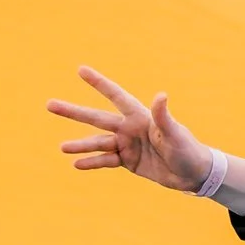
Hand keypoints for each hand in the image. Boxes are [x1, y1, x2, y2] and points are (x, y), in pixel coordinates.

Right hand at [47, 65, 218, 190]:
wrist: (194, 174)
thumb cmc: (188, 149)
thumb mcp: (175, 133)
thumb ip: (164, 116)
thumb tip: (161, 95)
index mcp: (139, 117)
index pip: (116, 96)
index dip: (99, 83)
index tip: (81, 70)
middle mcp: (129, 128)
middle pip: (97, 118)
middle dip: (74, 112)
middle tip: (49, 105)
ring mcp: (127, 145)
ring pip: (98, 143)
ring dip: (81, 145)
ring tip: (62, 148)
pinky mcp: (128, 161)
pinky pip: (106, 161)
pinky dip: (92, 162)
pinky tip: (77, 164)